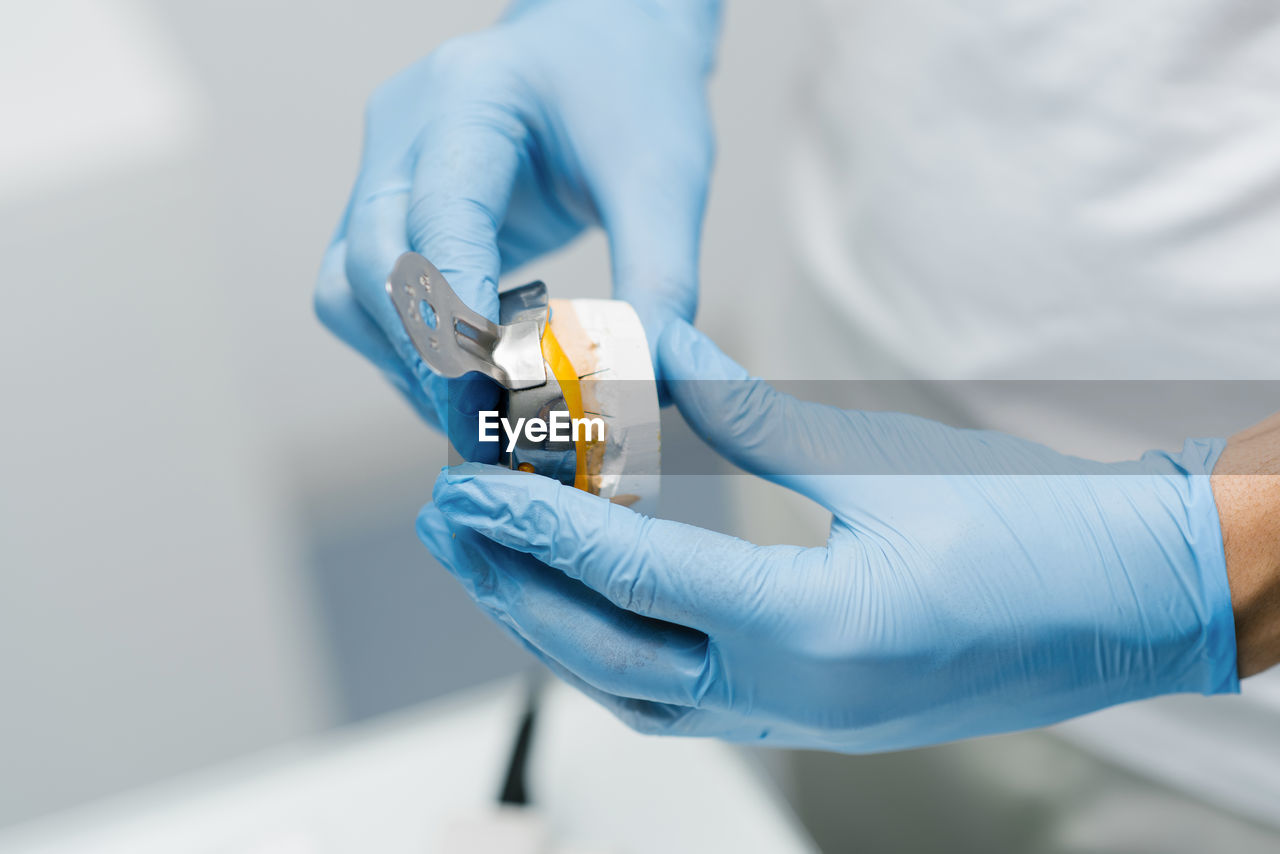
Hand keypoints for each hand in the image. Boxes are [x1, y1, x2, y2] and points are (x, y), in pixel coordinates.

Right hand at [314, 0, 718, 442]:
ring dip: (406, 365)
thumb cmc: (634, 93)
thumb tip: (644, 391)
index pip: (437, 213)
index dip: (456, 310)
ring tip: (480, 416)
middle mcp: (405, 130)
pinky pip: (368, 296)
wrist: (606, 46)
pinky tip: (473, 383)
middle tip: (489, 427)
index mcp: (471, 96)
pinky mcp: (392, 211)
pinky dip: (411, 353)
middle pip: (369, 261)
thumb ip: (661, 283)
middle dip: (426, 356)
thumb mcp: (666, 179)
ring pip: (348, 291)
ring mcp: (385, 170)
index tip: (492, 390)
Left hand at [418, 320, 1239, 750]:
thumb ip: (747, 412)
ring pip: (634, 693)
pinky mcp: (810, 718)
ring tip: (495, 562)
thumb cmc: (1032, 531)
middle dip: (513, 588)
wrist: (1133, 603)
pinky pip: (681, 704)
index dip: (537, 529)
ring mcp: (801, 724)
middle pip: (608, 655)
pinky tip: (587, 609)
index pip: (634, 580)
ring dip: (555, 627)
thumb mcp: (880, 457)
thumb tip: (651, 346)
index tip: (469, 484)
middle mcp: (793, 702)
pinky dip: (616, 655)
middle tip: (449, 521)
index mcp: (815, 634)